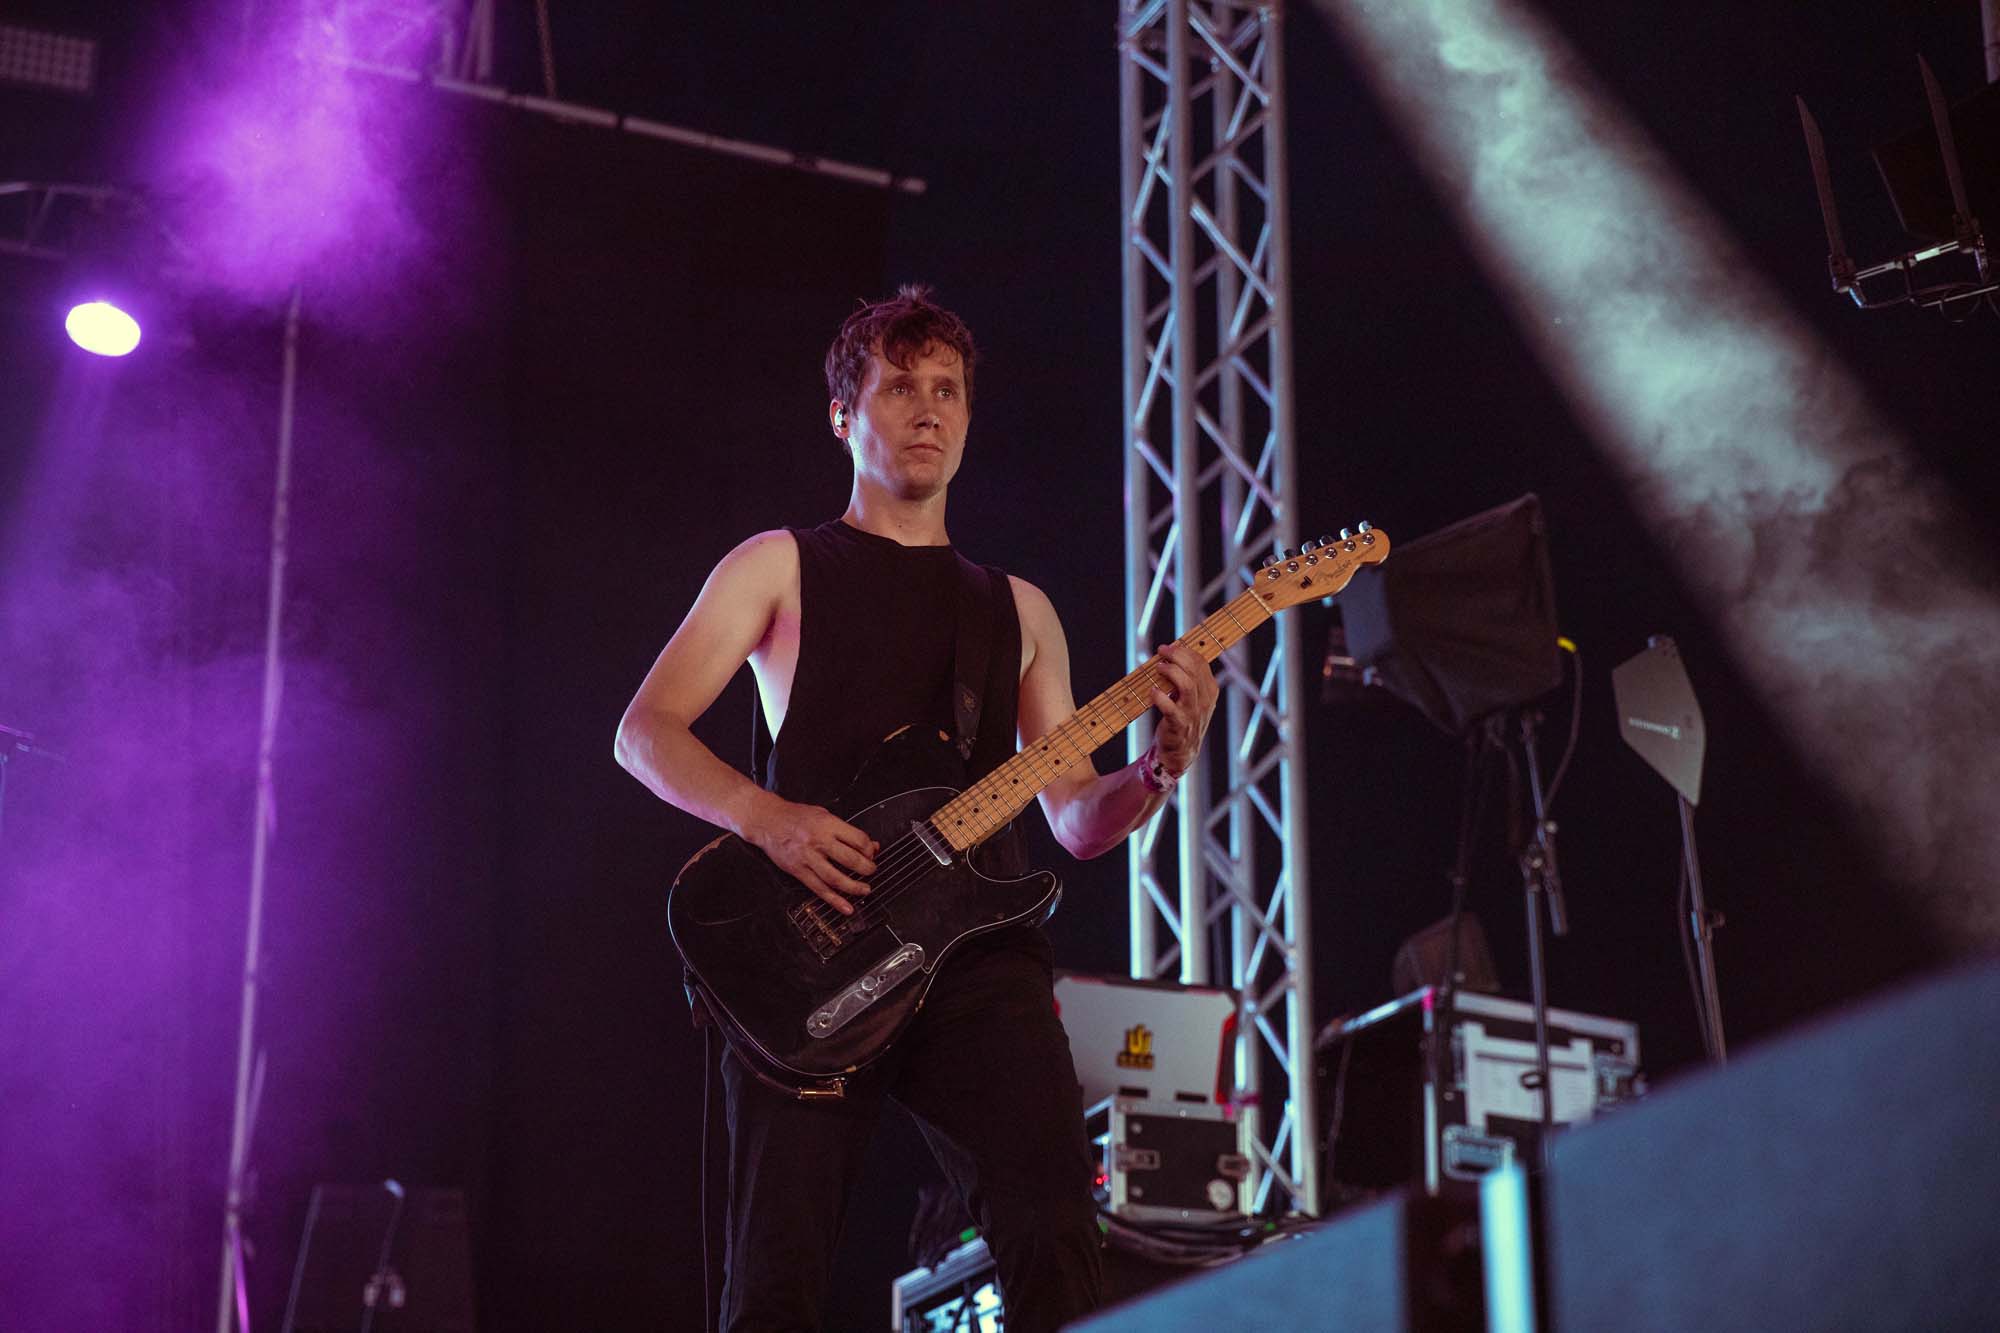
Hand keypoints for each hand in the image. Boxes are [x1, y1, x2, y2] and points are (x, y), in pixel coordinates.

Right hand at [746, 796, 878, 915]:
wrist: (767, 820)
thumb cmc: (795, 816)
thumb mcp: (823, 815)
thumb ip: (845, 830)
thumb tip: (870, 845)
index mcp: (827, 825)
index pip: (858, 840)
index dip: (869, 849)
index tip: (871, 853)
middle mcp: (818, 841)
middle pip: (850, 860)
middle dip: (867, 868)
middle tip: (872, 871)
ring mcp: (807, 858)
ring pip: (836, 878)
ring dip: (854, 887)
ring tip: (865, 890)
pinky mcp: (798, 870)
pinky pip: (819, 889)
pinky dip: (834, 900)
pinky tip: (846, 907)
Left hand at [1150, 642, 1218, 777]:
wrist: (1180, 751)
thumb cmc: (1182, 718)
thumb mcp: (1191, 696)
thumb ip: (1186, 677)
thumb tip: (1171, 652)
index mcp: (1210, 690)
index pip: (1201, 662)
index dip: (1184, 651)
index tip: (1168, 647)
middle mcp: (1204, 700)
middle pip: (1194, 669)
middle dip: (1176, 656)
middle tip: (1161, 651)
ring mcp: (1192, 713)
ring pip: (1186, 684)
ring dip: (1170, 672)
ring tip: (1158, 668)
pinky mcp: (1179, 724)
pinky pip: (1170, 707)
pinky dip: (1159, 697)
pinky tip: (1152, 691)